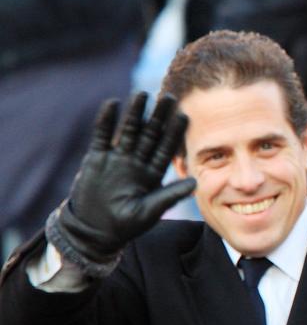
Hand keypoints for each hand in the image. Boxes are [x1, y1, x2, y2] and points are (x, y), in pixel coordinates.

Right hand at [47, 93, 196, 275]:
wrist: (94, 230)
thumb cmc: (125, 225)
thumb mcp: (150, 210)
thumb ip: (170, 195)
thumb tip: (195, 183)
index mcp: (153, 173)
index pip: (167, 148)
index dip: (175, 133)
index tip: (185, 116)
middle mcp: (137, 162)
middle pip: (150, 135)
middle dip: (159, 117)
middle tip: (169, 97)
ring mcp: (117, 158)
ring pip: (128, 131)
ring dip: (134, 113)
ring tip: (142, 94)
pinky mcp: (96, 158)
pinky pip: (102, 136)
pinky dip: (106, 121)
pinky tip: (113, 104)